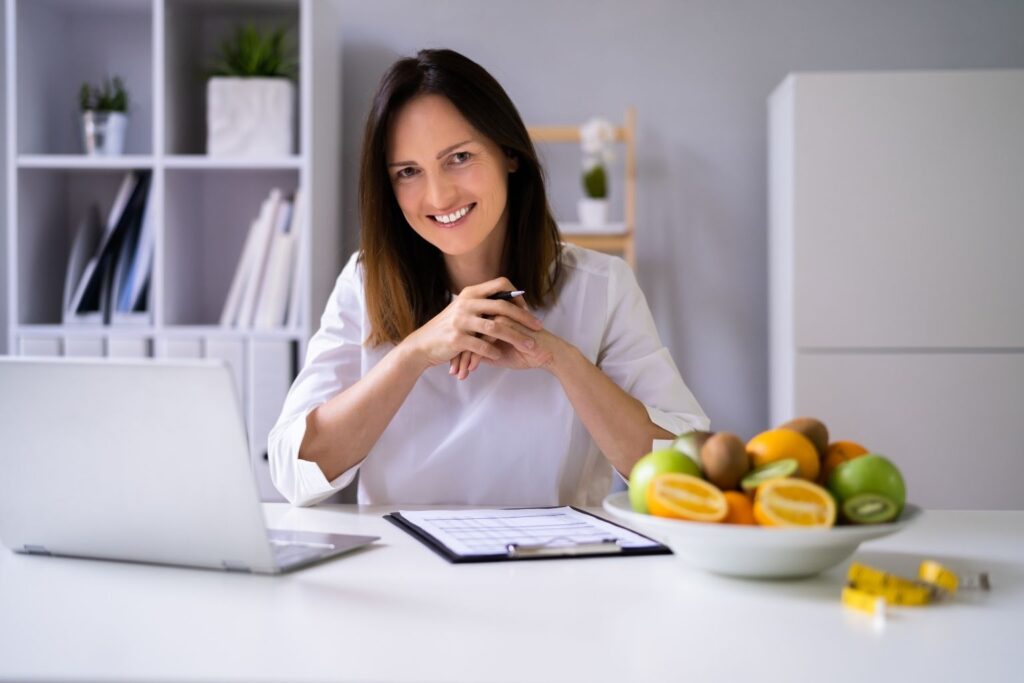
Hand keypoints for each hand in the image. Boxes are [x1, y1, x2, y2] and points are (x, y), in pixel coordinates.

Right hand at [401, 277, 543, 374]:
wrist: (422, 345)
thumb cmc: (447, 329)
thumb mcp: (463, 310)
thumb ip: (482, 305)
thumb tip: (507, 302)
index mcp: (470, 293)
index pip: (500, 284)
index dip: (516, 295)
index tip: (526, 309)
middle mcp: (466, 303)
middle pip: (503, 306)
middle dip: (524, 318)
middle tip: (539, 328)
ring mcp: (460, 321)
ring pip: (496, 327)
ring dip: (516, 337)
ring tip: (529, 346)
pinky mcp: (456, 339)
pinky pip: (482, 345)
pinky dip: (494, 351)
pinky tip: (502, 356)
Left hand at [452, 314, 568, 377]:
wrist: (548, 354)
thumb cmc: (525, 354)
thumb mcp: (498, 355)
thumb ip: (482, 352)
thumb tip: (464, 359)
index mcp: (491, 318)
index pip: (467, 333)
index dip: (459, 351)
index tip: (453, 367)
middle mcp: (492, 314)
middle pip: (467, 334)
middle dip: (457, 354)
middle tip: (452, 372)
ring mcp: (498, 317)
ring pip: (472, 337)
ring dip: (464, 357)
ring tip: (460, 374)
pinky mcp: (504, 324)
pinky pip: (483, 341)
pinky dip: (476, 356)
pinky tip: (471, 369)